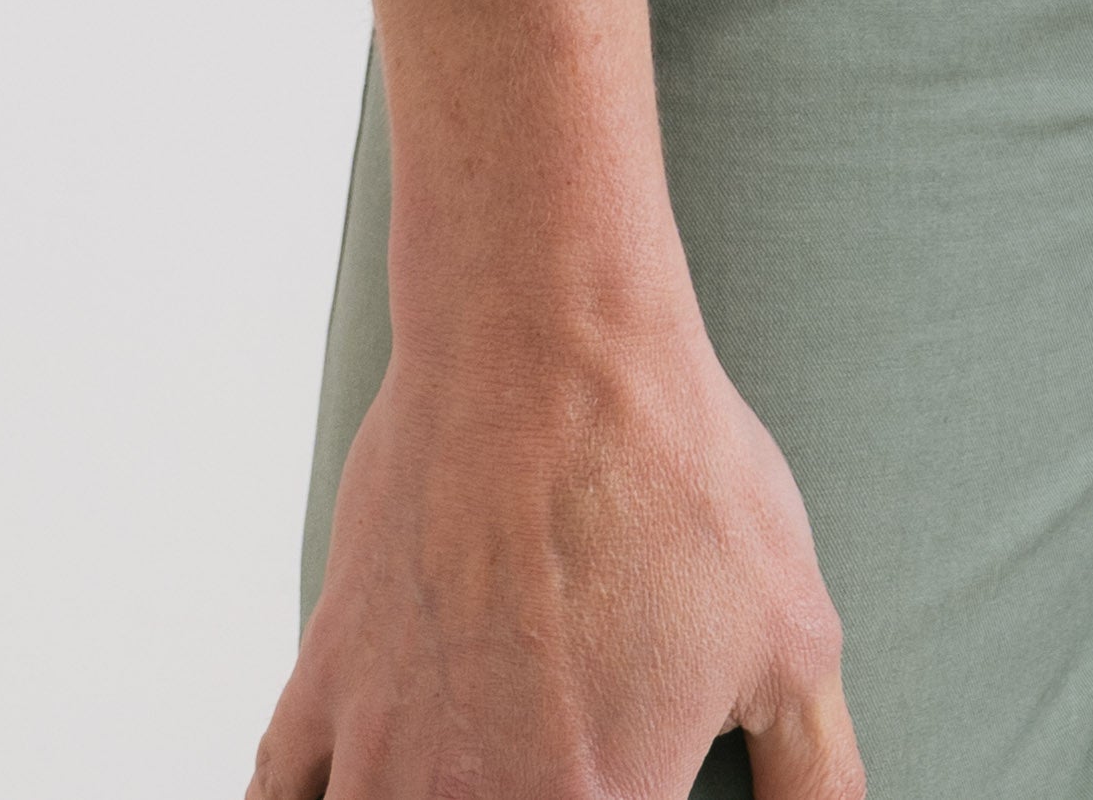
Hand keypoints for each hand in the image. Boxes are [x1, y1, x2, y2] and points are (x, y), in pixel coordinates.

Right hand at [250, 279, 860, 799]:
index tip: (637, 793)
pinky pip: (275, 794)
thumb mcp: (793, 635)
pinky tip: (348, 788)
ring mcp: (380, 746)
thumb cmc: (672, 472)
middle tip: (561, 778)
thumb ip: (818, 777)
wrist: (544, 339)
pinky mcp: (325, 674)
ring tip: (468, 785)